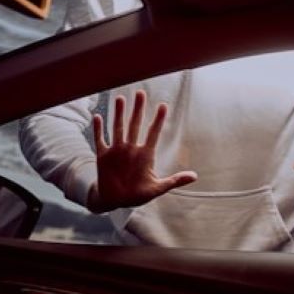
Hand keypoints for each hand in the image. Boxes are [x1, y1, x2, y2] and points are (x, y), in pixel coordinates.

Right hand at [87, 92, 196, 211]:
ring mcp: (117, 151)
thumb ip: (175, 181)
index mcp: (145, 155)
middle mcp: (131, 149)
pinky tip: (98, 116)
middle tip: (140, 92)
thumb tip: (195, 176)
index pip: (153, 133)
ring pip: (118, 128)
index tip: (164, 105)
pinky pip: (100, 140)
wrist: (116, 201)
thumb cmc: (137, 195)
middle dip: (138, 109)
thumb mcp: (157, 188)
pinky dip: (98, 129)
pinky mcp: (103, 156)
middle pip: (135, 125)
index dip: (158, 120)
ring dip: (119, 114)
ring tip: (121, 98)